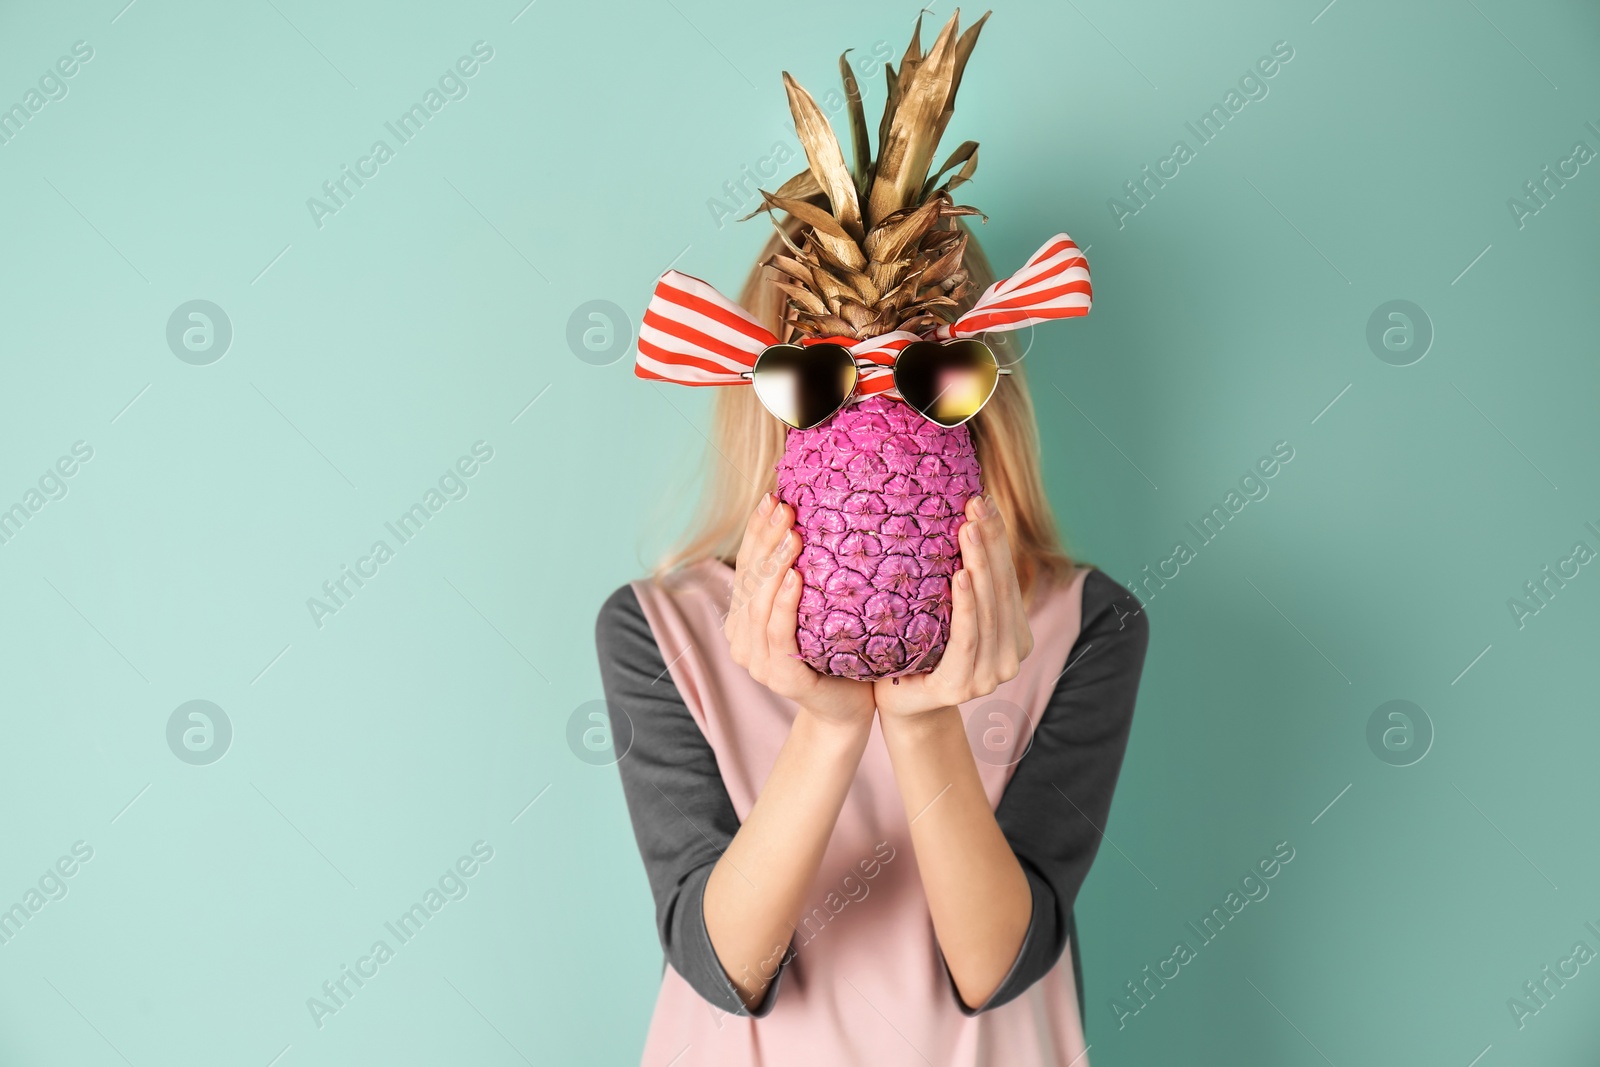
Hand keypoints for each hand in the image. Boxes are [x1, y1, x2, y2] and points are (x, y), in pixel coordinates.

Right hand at [725, 493, 875, 726]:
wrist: (850, 709)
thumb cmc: (836, 654)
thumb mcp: (815, 611)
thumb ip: (802, 579)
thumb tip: (812, 521)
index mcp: (744, 620)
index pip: (747, 566)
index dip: (756, 531)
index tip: (771, 497)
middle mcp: (742, 639)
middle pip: (750, 579)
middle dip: (766, 538)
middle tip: (784, 506)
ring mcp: (757, 660)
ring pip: (759, 602)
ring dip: (775, 564)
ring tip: (792, 534)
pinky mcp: (779, 676)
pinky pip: (778, 631)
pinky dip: (784, 602)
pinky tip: (795, 577)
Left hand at [874, 495, 1034, 720]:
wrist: (900, 706)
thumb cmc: (922, 651)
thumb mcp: (949, 614)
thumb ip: (967, 583)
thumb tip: (963, 518)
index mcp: (1014, 635)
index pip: (1007, 578)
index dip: (998, 538)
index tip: (984, 499)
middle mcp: (1010, 656)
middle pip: (999, 589)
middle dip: (989, 543)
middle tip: (976, 505)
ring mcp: (989, 676)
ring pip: (986, 610)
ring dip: (980, 565)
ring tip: (969, 530)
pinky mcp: (961, 687)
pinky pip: (966, 639)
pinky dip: (966, 606)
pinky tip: (961, 576)